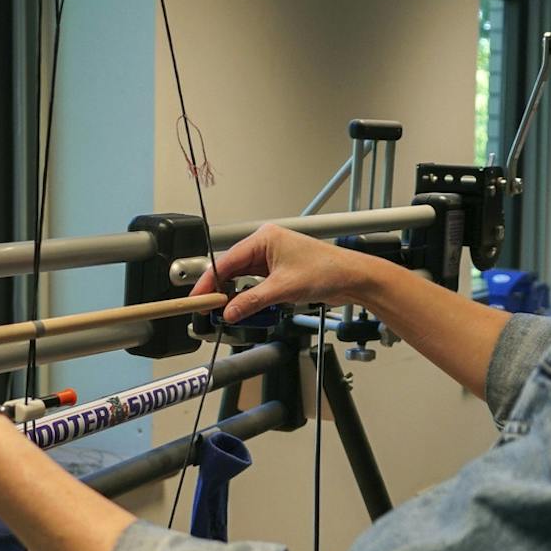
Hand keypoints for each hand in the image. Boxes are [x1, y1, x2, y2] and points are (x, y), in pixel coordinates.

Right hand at [191, 224, 381, 322]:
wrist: (352, 278)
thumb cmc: (327, 270)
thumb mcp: (283, 289)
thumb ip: (252, 301)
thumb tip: (229, 311)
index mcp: (264, 238)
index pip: (226, 261)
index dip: (209, 282)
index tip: (198, 298)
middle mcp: (265, 245)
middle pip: (231, 269)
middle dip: (218, 290)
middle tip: (206, 308)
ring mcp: (271, 259)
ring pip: (241, 278)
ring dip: (233, 295)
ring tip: (222, 311)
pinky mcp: (278, 272)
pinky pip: (254, 284)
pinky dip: (246, 296)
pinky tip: (241, 307)